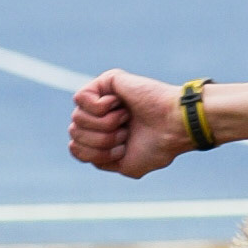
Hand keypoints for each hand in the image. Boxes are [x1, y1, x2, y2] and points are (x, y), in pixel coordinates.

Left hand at [69, 69, 191, 177]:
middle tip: (126, 133)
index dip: (96, 154)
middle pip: (74, 133)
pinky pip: (80, 98)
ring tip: (125, 119)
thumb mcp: (125, 165)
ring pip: (76, 117)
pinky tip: (119, 104)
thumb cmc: (158, 146)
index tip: (122, 150)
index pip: (77, 148)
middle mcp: (102, 117)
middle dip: (101, 140)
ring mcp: (102, 99)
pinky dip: (100, 108)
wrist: (175, 127)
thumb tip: (73, 144)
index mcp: (106, 136)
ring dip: (104, 125)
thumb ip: (97, 160)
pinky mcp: (105, 82)